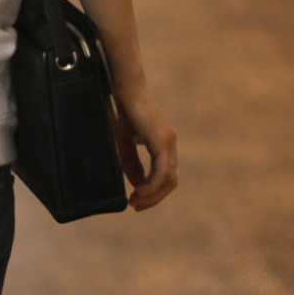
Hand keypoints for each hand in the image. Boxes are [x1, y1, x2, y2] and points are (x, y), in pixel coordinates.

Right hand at [109, 77, 177, 211]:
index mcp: (162, 145)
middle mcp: (169, 145)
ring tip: (135, 201)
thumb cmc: (123, 110)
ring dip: (153, 195)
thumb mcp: (124, 141)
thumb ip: (131, 162)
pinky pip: (162, 171)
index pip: (164, 176)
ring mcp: (168, 143)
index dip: (153, 193)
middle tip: (136, 205)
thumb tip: (137, 184)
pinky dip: (152, 185)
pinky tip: (140, 191)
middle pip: (170, 182)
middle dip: (154, 198)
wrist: (125, 89)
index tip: (135, 200)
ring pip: (169, 179)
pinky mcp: (162, 141)